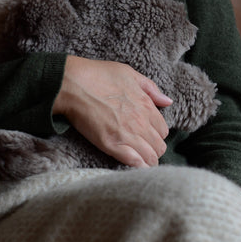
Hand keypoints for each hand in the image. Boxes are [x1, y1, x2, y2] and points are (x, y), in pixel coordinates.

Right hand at [52, 56, 171, 167]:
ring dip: (148, 161)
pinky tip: (135, 167)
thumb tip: (167, 101)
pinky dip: (138, 167)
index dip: (156, 135)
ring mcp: (127, 135)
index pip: (163, 130)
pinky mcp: (112, 145)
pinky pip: (135, 163)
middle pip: (159, 147)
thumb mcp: (129, 74)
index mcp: (146, 106)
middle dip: (154, 150)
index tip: (148, 137)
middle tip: (144, 151)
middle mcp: (141, 122)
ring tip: (140, 161)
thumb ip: (151, 89)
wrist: (73, 84)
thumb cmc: (98, 75)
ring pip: (150, 157)